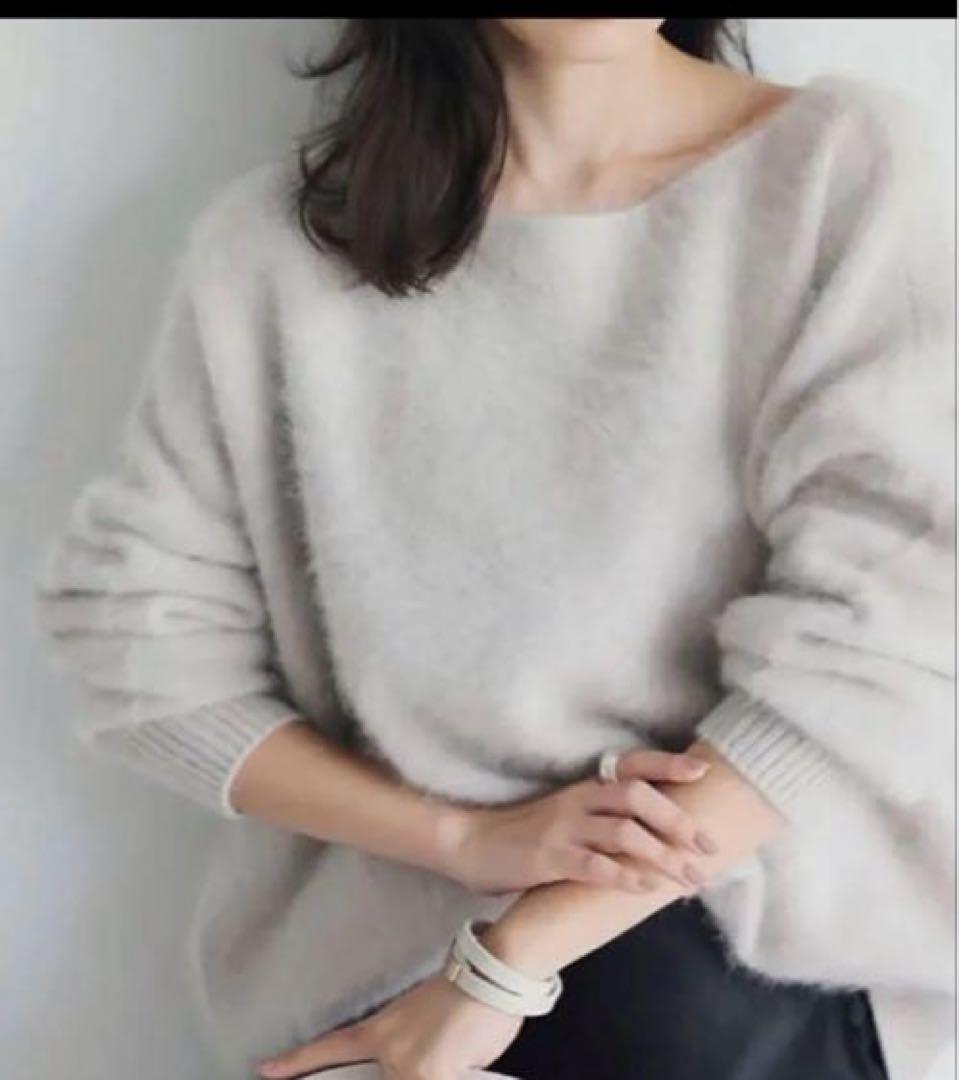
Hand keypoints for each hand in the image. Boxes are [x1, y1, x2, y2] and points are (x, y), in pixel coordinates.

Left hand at [257, 971, 521, 1079]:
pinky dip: (452, 1074)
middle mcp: (388, 1049)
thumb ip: (414, 1053)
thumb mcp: (430, 1022)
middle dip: (410, 1070)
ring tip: (458, 1044)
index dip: (297, 1062)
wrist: (492, 971)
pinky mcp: (429, 1074)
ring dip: (435, 1069)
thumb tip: (422, 1069)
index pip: (332, 1047)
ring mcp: (406, 1065)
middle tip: (427, 1045)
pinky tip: (463, 1054)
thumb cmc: (471, 994)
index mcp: (384, 1028)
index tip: (265, 1070)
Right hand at [441, 748, 718, 894]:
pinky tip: (644, 889)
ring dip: (662, 857)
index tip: (702, 770)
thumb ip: (603, 815)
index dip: (667, 765)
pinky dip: (623, 877)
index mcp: (585, 787)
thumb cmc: (525, 833)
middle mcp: (578, 801)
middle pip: (637, 798)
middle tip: (708, 848)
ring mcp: (563, 829)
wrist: (470, 843)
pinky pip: (593, 866)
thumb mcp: (567, 814)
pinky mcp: (548, 859)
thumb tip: (656, 830)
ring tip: (688, 880)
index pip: (632, 766)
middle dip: (678, 821)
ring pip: (624, 833)